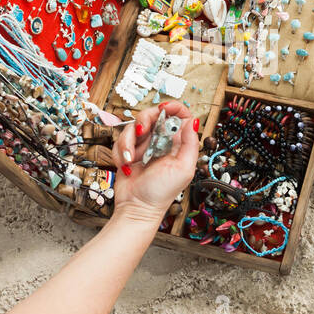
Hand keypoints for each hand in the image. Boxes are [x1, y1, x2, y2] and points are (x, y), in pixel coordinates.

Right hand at [111, 103, 198, 223]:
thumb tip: (193, 121)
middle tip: (142, 133)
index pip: (179, 114)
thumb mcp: (183, 169)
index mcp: (177, 143)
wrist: (136, 208)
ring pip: (133, 126)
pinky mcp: (128, 151)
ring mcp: (144, 145)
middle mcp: (161, 141)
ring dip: (128, 142)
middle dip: (144, 121)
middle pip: (152, 114)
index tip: (163, 108)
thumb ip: (190, 144)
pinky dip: (120, 152)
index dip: (172, 106)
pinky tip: (126, 166)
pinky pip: (121, 140)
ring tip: (131, 160)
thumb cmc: (161, 193)